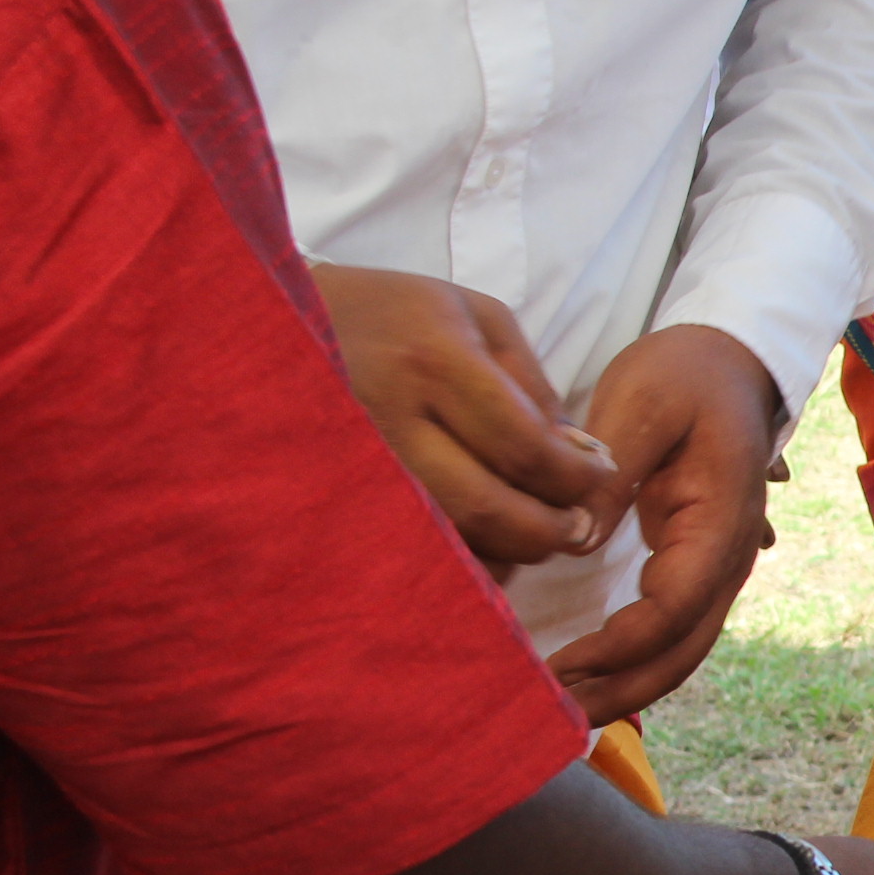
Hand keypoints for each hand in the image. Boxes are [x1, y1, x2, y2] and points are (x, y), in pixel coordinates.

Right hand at [307, 263, 623, 571]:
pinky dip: (459, 561)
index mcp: (431, 363)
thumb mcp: (475, 318)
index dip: (575, 479)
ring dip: (507, 553)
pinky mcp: (334, 497)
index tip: (598, 480)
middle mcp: (389, 419)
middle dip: (547, 530)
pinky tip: (482, 541)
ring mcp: (355, 467)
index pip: (524, 448)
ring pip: (450, 542)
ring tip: (532, 531)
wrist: (275, 319)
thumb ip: (535, 386)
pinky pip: (410, 552)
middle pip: (488, 508)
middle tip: (574, 527)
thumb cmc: (391, 313)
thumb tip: (581, 457)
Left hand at [545, 324, 781, 722]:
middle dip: (622, 691)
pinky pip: (673, 632)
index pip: (672, 609)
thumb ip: (609, 470)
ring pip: (682, 651)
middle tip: (553, 714)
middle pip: (683, 651)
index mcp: (720, 523)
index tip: (558, 662)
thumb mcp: (642, 401)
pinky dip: (635, 664)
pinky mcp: (696, 567)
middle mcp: (729, 559)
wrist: (735, 360)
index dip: (617, 647)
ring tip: (564, 708)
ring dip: (628, 687)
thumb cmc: (687, 372)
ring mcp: (718, 568)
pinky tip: (590, 678)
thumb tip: (577, 539)